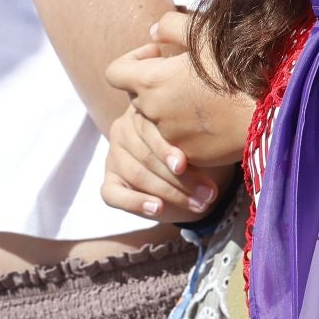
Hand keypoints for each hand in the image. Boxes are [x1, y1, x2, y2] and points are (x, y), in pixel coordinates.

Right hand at [101, 103, 233, 222]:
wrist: (194, 172)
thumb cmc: (197, 148)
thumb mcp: (195, 140)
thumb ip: (190, 141)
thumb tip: (188, 159)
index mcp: (143, 109)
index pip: (148, 129)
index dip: (165, 149)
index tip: (184, 166)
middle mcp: (123, 128)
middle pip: (146, 156)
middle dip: (179, 179)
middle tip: (208, 193)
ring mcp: (115, 155)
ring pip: (137, 176)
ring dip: (170, 193)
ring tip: (198, 203)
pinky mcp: (111, 181)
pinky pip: (114, 194)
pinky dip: (136, 203)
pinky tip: (157, 209)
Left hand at [105, 10, 254, 168]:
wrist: (272, 109)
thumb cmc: (238, 66)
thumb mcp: (204, 33)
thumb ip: (171, 27)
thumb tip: (154, 33)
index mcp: (150, 82)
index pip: (115, 73)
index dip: (133, 59)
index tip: (160, 54)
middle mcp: (153, 113)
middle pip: (138, 96)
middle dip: (156, 84)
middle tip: (188, 73)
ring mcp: (170, 138)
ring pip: (159, 120)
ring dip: (172, 108)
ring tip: (205, 95)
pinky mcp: (189, 156)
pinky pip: (178, 141)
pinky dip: (189, 129)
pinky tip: (216, 115)